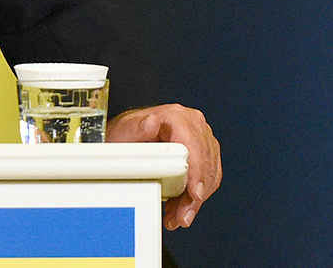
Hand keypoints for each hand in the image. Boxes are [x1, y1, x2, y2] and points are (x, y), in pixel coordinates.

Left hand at [107, 104, 220, 228]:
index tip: (195, 193)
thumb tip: (152, 123)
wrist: (125, 141)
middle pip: (204, 163)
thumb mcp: (124, 132)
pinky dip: (196, 196)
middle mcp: (191, 124)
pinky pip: (208, 177)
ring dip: (194, 200)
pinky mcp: (201, 152)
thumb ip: (137, 127)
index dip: (197, 171)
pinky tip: (181, 206)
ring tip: (177, 216)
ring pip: (209, 174)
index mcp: (175, 116)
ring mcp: (198, 138)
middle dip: (194, 195)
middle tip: (182, 216)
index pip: (194, 145)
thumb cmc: (124, 136)